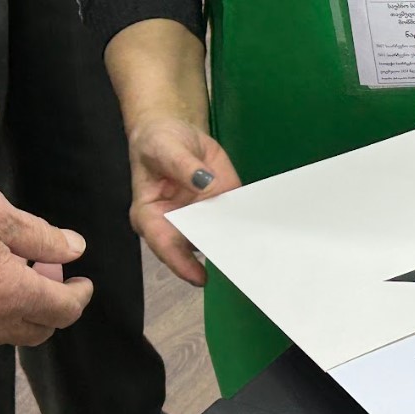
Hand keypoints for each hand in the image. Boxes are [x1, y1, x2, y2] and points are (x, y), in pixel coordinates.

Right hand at [0, 184, 93, 346]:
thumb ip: (38, 235)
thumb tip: (74, 248)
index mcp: (10, 294)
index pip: (64, 310)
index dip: (79, 296)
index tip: (84, 284)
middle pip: (39, 331)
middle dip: (53, 309)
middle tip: (53, 280)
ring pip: (7, 334)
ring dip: (20, 313)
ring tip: (16, 279)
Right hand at [127, 116, 240, 285]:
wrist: (177, 134)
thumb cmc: (159, 144)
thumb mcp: (164, 147)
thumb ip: (182, 165)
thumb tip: (202, 180)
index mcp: (152, 216)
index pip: (164, 245)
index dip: (181, 264)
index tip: (199, 277)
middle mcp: (177, 226)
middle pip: (194, 249)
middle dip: (215, 255)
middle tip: (236, 263)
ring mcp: (201, 221)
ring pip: (218, 240)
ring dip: (234, 245)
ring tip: (254, 251)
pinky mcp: (221, 211)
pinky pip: (234, 223)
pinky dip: (246, 228)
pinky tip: (261, 232)